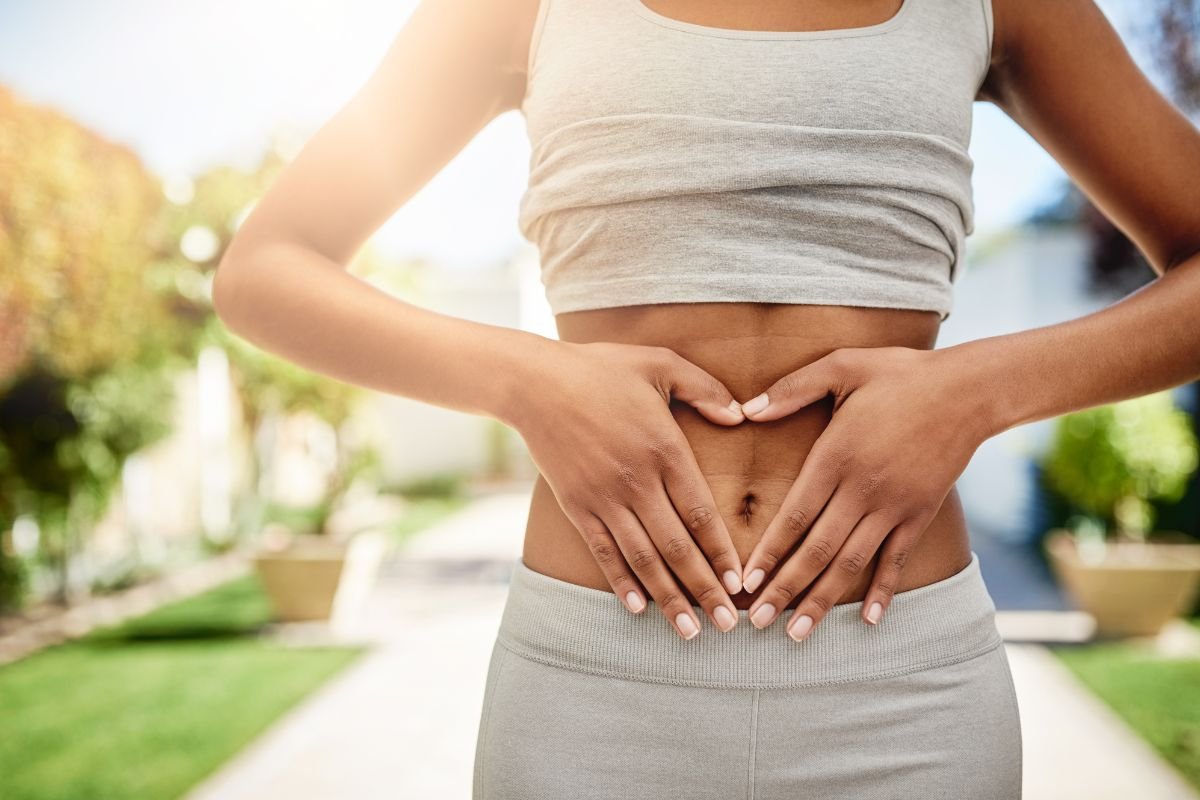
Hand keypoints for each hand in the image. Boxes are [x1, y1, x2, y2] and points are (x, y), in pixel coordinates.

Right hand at [508, 340, 747, 639]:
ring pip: (643, 558)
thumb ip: (705, 389)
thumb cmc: (601, 368)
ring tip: (691, 631)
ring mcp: (604, 497)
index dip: (722, 552)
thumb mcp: (660, 364)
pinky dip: (621, 582)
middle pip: (677, 547)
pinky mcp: (577, 505)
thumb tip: (741, 416)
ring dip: (669, 598)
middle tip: (729, 626)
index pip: (701, 513)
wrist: (534, 382)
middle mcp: (636, 481)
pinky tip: (638, 608)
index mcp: (664, 449)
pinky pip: (603, 552)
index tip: (741, 584)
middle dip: (704, 590)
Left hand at [737, 346, 990, 639]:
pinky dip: (882, 591)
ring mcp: (893, 506)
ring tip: (797, 633)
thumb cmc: (899, 373)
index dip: (769, 552)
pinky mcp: (920, 514)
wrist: (968, 389)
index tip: (746, 582)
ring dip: (822, 600)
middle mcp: (862, 490)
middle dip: (785, 589)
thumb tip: (748, 409)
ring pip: (851, 563)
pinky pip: (896, 560)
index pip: (794, 515)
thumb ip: (792, 389)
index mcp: (835, 457)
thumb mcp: (842, 366)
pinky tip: (867, 619)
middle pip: (816, 550)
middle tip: (758, 622)